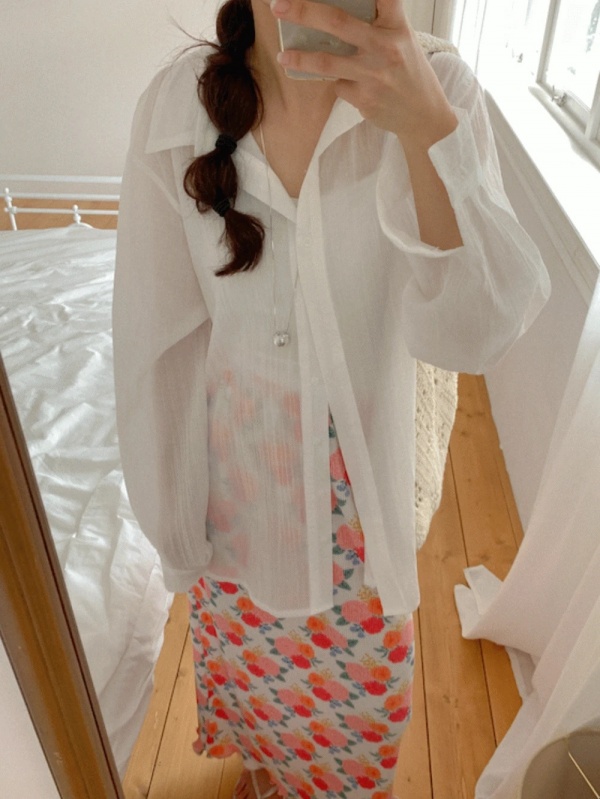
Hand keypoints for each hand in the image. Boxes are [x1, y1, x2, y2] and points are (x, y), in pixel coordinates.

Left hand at [271, 0, 457, 148]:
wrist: (422, 115)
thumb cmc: (408, 71)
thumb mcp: (402, 39)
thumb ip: (376, 23)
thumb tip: (331, 17)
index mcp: (396, 25)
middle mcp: (385, 46)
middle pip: (337, 22)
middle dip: (303, 11)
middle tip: (278, 6)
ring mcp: (373, 74)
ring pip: (326, 62)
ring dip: (300, 58)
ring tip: (282, 56)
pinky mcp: (364, 98)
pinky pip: (337, 85)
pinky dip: (336, 82)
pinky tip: (348, 84)